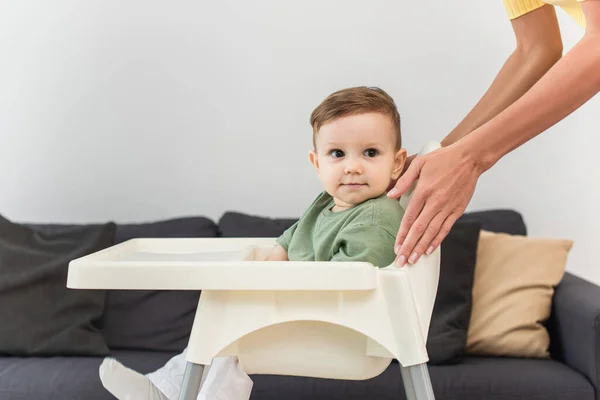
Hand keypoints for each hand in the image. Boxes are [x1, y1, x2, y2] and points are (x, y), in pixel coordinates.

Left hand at [387, 144, 482, 265]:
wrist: (469, 158)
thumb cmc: (443, 159)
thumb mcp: (419, 163)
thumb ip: (404, 180)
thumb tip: (391, 195)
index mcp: (424, 191)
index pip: (409, 218)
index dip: (402, 234)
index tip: (396, 247)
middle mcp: (435, 202)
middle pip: (419, 229)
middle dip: (409, 247)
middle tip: (401, 261)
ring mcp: (447, 207)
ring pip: (432, 232)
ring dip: (422, 247)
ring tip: (413, 260)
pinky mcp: (458, 210)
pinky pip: (446, 228)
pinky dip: (437, 240)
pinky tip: (430, 250)